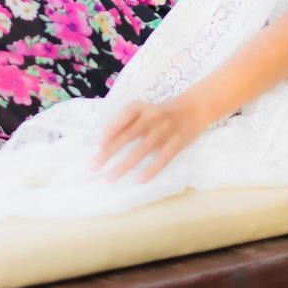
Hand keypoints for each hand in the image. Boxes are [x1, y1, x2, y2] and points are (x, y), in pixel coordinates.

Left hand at [93, 96, 208, 183]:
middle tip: (94, 166)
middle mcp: (153, 117)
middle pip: (129, 135)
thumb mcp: (144, 111)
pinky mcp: (176, 143)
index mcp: (142, 107)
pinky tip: (138, 180)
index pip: (125, 115)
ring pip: (142, 149)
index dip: (112, 127)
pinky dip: (150, 170)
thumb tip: (104, 143)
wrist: (193, 109)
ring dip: (125, 165)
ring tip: (110, 177)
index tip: (98, 142)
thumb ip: (127, 123)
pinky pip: (162, 159)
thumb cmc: (161, 114)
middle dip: (110, 152)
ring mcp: (165, 130)